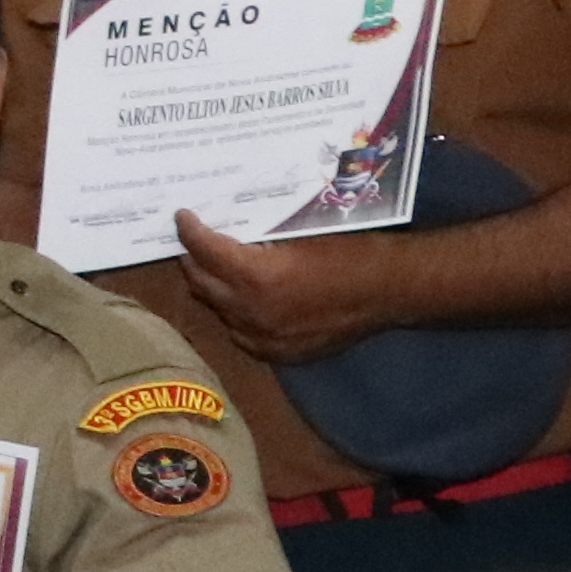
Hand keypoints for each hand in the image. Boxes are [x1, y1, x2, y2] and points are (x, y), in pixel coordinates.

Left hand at [168, 215, 415, 363]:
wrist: (388, 291)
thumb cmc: (348, 251)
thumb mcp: (297, 232)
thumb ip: (258, 236)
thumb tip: (230, 225)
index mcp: (254, 275)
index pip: (203, 250)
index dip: (189, 230)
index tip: (182, 217)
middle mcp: (250, 311)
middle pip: (201, 283)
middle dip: (193, 259)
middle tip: (195, 241)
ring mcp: (263, 338)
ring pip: (219, 311)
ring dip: (215, 288)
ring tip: (217, 268)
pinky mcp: (279, 354)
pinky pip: (241, 333)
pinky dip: (237, 314)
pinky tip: (245, 300)